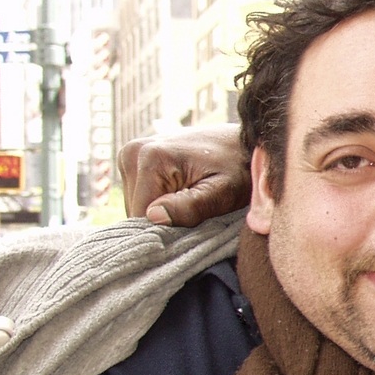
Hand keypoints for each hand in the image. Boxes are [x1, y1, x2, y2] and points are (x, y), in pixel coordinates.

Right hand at [119, 125, 251, 226]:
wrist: (243, 145)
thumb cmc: (239, 169)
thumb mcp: (223, 193)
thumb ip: (190, 207)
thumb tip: (153, 217)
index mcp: (150, 158)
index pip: (140, 216)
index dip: (165, 230)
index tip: (193, 225)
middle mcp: (133, 152)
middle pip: (135, 211)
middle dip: (164, 219)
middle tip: (196, 209)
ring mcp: (131, 154)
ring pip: (137, 205)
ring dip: (163, 212)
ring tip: (191, 200)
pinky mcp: (135, 160)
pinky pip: (141, 196)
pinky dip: (160, 202)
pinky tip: (183, 194)